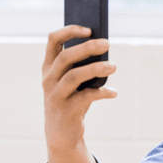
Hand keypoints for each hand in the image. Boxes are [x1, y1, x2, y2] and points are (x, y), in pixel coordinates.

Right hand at [42, 26, 116, 162]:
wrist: (62, 133)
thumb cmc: (71, 99)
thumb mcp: (74, 81)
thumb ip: (82, 66)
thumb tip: (104, 49)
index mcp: (49, 66)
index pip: (53, 41)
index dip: (69, 31)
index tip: (88, 29)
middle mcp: (48, 79)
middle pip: (66, 57)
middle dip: (87, 48)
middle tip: (107, 44)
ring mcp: (55, 95)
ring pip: (74, 76)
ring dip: (97, 69)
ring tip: (114, 66)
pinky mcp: (66, 110)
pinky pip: (86, 97)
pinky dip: (102, 92)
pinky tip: (113, 92)